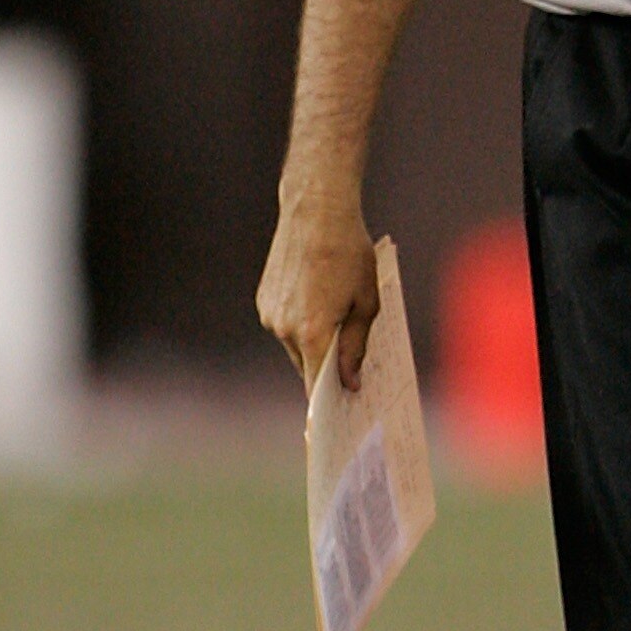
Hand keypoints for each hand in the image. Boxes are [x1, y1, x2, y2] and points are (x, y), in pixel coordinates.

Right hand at [257, 189, 380, 392]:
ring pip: (294, 345)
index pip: (315, 384)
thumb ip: (356, 347)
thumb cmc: (350, 255)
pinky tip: (319, 298)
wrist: (316, 212)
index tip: (338, 418)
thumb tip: (350, 383)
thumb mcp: (367, 303)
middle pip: (306, 364)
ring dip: (313, 340)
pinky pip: (284, 325)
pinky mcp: (264, 299)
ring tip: (337, 313)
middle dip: (327, 364)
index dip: (327, 402)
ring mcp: (270, 314)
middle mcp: (283, 328)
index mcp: (311, 333)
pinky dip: (301, 322)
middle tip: (352, 361)